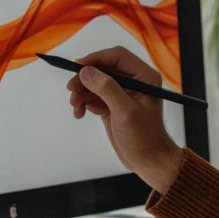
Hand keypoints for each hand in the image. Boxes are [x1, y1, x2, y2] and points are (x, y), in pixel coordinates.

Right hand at [66, 46, 184, 192]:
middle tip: (71, 89)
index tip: (77, 66)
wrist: (147, 161)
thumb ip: (107, 89)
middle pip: (102, 68)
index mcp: (144, 77)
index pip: (116, 57)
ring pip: (94, 82)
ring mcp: (121, 93)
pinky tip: (79, 112)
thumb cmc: (145, 138)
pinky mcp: (111, 105)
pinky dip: (83, 102)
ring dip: (81, 92)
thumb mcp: (125, 112)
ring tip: (75, 105)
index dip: (95, 59)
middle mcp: (133, 81)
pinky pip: (92, 96)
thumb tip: (86, 72)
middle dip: (85, 78)